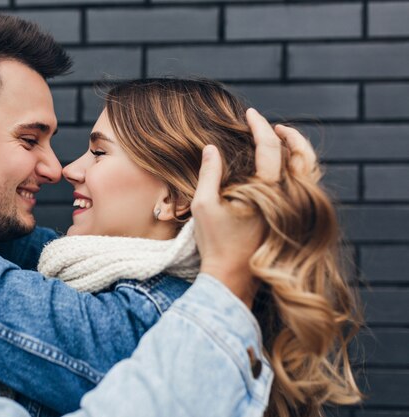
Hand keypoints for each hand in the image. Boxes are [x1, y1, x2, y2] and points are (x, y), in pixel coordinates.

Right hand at [191, 108, 316, 306]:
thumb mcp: (205, 205)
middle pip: (302, 156)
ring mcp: (293, 210)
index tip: (250, 114)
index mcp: (266, 191)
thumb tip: (211, 147)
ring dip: (299, 152)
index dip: (259, 126)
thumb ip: (209, 173)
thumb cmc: (215, 243)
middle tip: (272, 126)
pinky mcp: (292, 219)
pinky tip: (283, 170)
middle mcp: (287, 198)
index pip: (269, 147)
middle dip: (289, 135)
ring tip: (282, 143)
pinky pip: (305, 188)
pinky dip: (299, 171)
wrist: (232, 277)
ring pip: (310, 172)